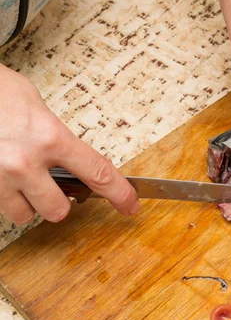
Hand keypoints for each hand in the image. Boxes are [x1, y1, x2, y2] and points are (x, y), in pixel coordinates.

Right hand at [0, 65, 139, 224]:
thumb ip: (56, 135)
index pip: (98, 173)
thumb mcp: (35, 104)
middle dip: (57, 202)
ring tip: (16, 178)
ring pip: (23, 215)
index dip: (119, 194)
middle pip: (58, 210)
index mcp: (50, 136)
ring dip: (25, 203)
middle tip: (49, 185)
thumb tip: (71, 158)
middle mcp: (25, 162)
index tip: (130, 206)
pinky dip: (1, 196)